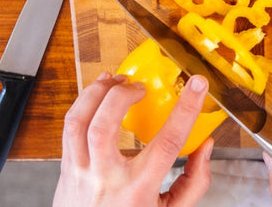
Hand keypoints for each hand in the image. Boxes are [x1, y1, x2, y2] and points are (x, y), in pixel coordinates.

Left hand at [54, 72, 213, 206]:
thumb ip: (193, 183)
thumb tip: (205, 148)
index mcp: (137, 190)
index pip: (166, 143)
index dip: (186, 109)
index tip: (197, 85)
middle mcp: (106, 179)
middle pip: (105, 126)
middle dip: (123, 95)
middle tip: (140, 87)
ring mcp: (81, 173)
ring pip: (78, 121)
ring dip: (97, 92)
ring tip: (116, 81)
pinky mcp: (66, 169)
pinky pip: (68, 127)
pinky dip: (82, 103)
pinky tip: (97, 94)